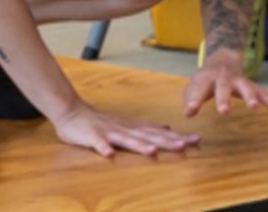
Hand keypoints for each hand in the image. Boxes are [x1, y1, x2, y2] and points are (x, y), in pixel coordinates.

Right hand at [51, 101, 199, 157]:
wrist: (72, 112)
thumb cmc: (99, 122)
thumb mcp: (126, 123)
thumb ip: (144, 127)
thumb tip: (166, 128)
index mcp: (132, 128)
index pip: (158, 133)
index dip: (177, 137)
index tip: (196, 140)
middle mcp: (124, 129)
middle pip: (148, 136)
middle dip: (166, 142)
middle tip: (185, 145)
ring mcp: (108, 132)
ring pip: (126, 139)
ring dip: (139, 146)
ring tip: (152, 152)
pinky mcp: (92, 136)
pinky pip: (98, 143)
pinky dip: (103, 148)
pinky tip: (109, 154)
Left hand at [183, 51, 267, 117]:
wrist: (223, 57)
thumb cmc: (206, 78)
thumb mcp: (195, 85)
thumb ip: (191, 99)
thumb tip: (188, 114)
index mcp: (207, 78)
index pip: (199, 89)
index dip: (194, 100)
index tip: (190, 112)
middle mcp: (224, 78)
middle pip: (224, 87)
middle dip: (224, 99)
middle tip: (223, 112)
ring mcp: (239, 81)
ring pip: (246, 87)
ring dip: (250, 96)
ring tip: (253, 107)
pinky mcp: (251, 86)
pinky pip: (263, 94)